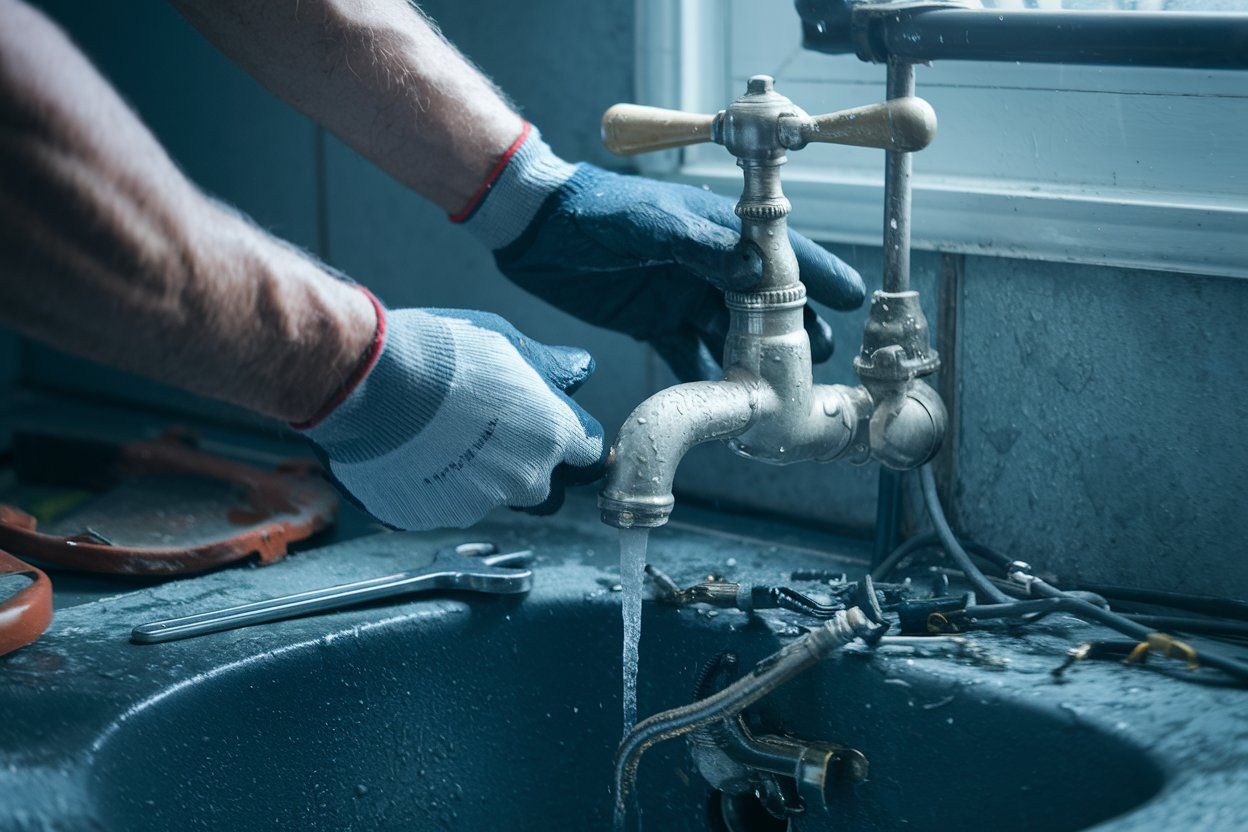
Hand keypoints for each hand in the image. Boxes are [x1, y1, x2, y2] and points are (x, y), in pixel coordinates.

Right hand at [299, 296, 605, 529]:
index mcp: (552, 435)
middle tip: (491, 434)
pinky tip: (415, 454)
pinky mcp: (433, 517)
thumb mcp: (507, 343)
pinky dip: (434, 486)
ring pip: (491, 498)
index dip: (570, 441)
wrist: (373, 385)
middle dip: (526, 468)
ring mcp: (478, 504)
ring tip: (442, 439)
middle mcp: (524, 479)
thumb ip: (550, 367)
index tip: (550, 429)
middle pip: (543, 488)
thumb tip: (578, 369)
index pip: (588, 454)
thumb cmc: (443, 356)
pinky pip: (442, 505)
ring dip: (478, 478)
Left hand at [458, 125, 865, 381]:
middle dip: (794, 330)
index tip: (850, 299)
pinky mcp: (652, 322)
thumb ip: (701, 247)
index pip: (778, 254)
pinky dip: (706, 379)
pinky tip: (726, 404)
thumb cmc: (594, 211)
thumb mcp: (650, 223)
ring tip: (779, 390)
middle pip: (764, 303)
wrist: (535, 229)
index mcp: (715, 231)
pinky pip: (689, 355)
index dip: (816, 275)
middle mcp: (706, 266)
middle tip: (817, 362)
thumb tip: (754, 275)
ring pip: (732, 334)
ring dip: (754, 361)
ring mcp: (681, 296)